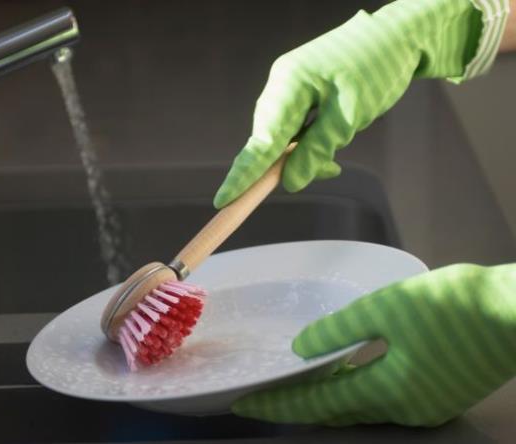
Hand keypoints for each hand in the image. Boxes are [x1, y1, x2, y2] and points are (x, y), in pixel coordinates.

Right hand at [214, 0, 482, 207]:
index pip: (262, 140)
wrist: (398, 36)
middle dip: (288, 165)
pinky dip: (310, 143)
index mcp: (289, 84)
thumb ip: (317, 150)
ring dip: (305, 154)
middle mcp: (282, 85)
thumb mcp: (350, 115)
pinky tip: (331, 146)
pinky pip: (295, 127)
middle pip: (270, 140)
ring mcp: (289, 87)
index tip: (224, 201)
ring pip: (284, 137)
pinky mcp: (301, 91)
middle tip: (329, 170)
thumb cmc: (378, 67)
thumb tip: (291, 182)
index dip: (243, 175)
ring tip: (335, 160)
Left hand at [232, 264, 515, 425]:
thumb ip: (339, 331)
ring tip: (293, 384)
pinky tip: (343, 374)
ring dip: (325, 397)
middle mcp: (402, 409)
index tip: (244, 402)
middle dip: (296, 403)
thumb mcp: (387, 308)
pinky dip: (354, 390)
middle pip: (335, 410)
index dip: (278, 403)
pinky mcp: (436, 397)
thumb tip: (300, 350)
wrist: (513, 312)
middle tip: (262, 394)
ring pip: (358, 407)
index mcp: (387, 390)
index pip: (316, 402)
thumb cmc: (449, 305)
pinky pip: (381, 400)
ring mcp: (422, 408)